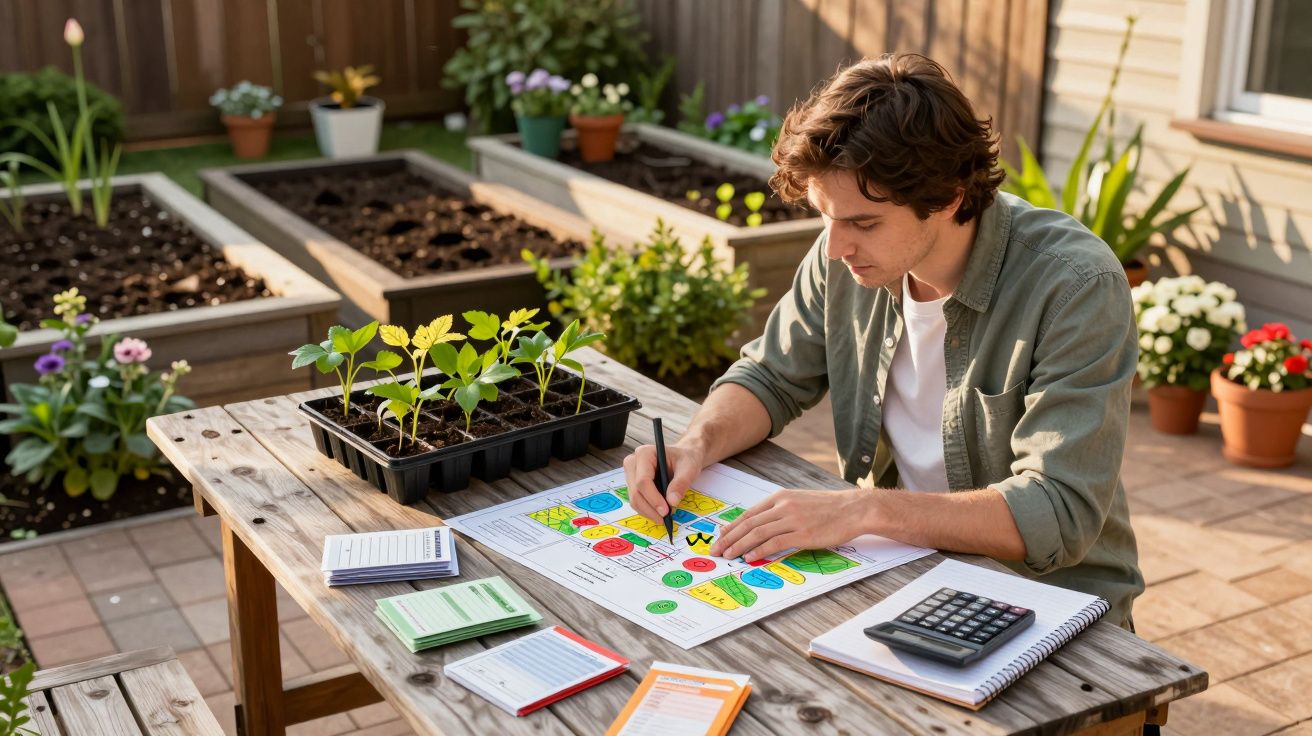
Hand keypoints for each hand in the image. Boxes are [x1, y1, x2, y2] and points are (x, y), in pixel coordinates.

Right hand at [623, 441, 706, 522]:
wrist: (682, 458)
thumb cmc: (685, 459)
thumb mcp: (689, 468)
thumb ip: (681, 483)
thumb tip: (672, 502)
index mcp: (644, 453)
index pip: (643, 480)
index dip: (653, 498)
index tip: (666, 511)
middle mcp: (633, 463)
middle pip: (636, 491)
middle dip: (650, 508)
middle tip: (665, 519)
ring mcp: (631, 474)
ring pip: (634, 499)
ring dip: (648, 511)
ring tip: (664, 518)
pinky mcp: (633, 484)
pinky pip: (637, 501)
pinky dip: (647, 510)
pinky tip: (659, 513)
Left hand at [710, 488, 873, 561]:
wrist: (853, 509)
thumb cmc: (828, 507)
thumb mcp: (799, 501)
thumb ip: (780, 510)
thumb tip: (762, 525)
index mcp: (780, 497)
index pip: (749, 514)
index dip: (732, 527)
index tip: (720, 537)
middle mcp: (783, 506)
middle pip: (749, 524)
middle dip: (730, 538)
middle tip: (717, 550)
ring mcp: (792, 520)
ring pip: (758, 534)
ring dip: (739, 546)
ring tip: (728, 556)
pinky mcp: (802, 534)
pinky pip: (775, 543)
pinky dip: (759, 550)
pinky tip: (749, 557)